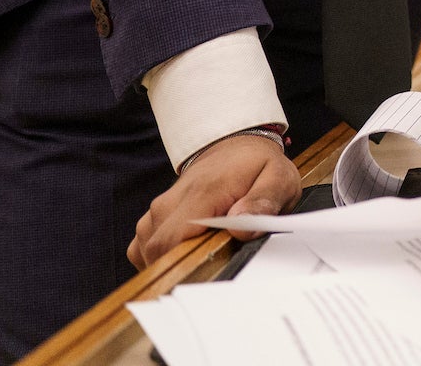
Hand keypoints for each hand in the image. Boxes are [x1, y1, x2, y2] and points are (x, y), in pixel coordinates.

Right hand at [128, 131, 299, 267]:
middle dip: (183, 268)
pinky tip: (188, 254)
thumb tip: (241, 227)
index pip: (174, 240)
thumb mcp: (278, 178)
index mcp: (202, 194)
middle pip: (157, 252)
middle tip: (215, 266)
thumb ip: (263, 202)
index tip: (210, 273)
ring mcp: (157, 211)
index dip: (186, 265)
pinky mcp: (152, 219)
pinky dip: (161, 259)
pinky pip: (143, 249)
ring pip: (149, 253)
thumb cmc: (256, 165)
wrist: (234, 146)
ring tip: (207, 254)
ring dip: (174, 263)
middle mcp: (170, 202)